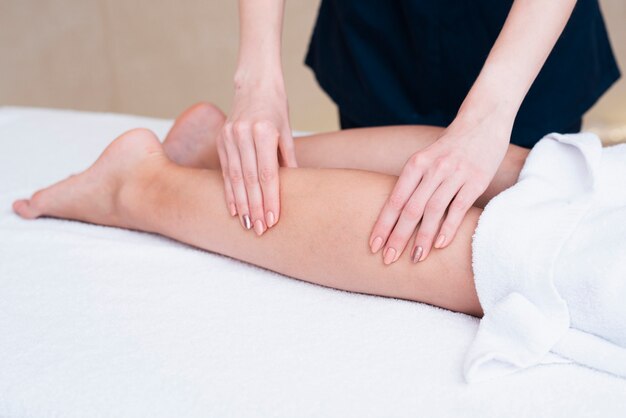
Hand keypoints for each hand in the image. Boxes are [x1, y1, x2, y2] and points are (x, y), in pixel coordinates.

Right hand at [217, 81, 296, 234]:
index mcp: (264, 132)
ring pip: (235, 178)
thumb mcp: (287, 132)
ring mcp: (229, 137)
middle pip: (250, 179)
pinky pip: (225, 171)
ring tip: (248, 225)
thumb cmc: (276, 109)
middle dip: (255, 207)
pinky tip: (234, 209)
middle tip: (260, 230)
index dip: (270, 199)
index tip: (273, 219)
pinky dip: (229, 192)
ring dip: (241, 204)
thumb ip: (288, 160)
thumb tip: (293, 188)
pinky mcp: (221, 140)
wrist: (255, 85)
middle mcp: (243, 134)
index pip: (267, 174)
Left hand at [369, 116, 510, 263]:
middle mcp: (433, 168)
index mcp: (416, 163)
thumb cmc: (449, 147)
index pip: (395, 200)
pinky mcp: (476, 180)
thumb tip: (395, 216)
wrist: (484, 121)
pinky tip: (439, 245)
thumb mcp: (425, 158)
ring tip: (414, 258)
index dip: (383, 224)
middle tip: (387, 259)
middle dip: (398, 236)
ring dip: (422, 237)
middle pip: (410, 208)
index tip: (373, 246)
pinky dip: (448, 227)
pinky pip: (459, 207)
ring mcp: (455, 174)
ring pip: (433, 210)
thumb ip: (413, 182)